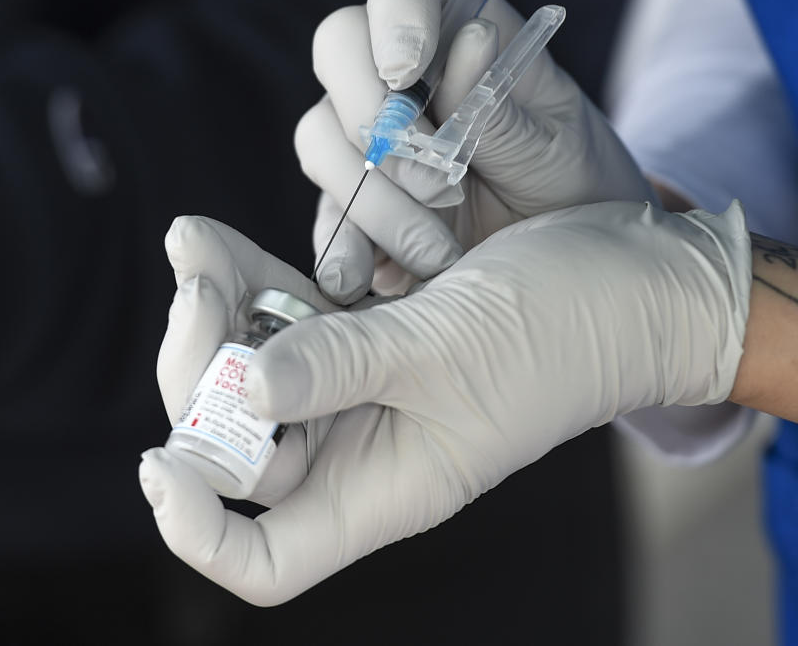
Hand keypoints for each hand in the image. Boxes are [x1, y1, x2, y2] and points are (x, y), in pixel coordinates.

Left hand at [140, 200, 751, 604]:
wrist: (638, 277)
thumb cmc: (566, 327)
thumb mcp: (449, 348)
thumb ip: (342, 364)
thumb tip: (236, 383)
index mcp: (387, 485)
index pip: (266, 559)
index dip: (197, 529)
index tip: (159, 458)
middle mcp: (367, 447)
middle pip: (239, 449)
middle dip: (197, 374)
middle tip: (195, 291)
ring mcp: (371, 387)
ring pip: (256, 374)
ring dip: (215, 314)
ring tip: (194, 245)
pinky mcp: (378, 331)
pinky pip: (292, 320)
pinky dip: (252, 283)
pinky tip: (217, 239)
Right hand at [296, 0, 655, 302]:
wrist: (567, 264)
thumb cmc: (575, 185)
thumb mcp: (560, 148)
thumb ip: (507, 108)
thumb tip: (467, 43)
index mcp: (466, 24)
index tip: (409, 64)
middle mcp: (406, 70)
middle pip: (340, 41)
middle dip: (374, 113)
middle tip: (437, 178)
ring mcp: (370, 134)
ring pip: (321, 132)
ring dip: (373, 196)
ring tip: (441, 253)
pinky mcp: (355, 198)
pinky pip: (324, 211)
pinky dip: (344, 248)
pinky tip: (377, 281)